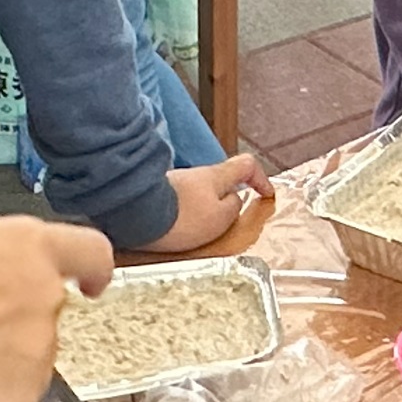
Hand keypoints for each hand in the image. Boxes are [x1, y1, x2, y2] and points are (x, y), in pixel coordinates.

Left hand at [137, 154, 271, 252]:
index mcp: (216, 176)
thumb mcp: (219, 218)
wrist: (135, 214)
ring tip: (196, 236)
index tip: (266, 195)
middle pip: (220, 182)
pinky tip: (176, 233)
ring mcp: (174, 182)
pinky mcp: (157, 194)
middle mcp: (195, 174)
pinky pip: (179, 204)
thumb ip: (233, 208)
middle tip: (226, 224)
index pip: (246, 165)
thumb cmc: (181, 217)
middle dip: (226, 201)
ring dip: (202, 212)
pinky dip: (183, 216)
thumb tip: (233, 201)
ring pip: (198, 195)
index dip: (261, 178)